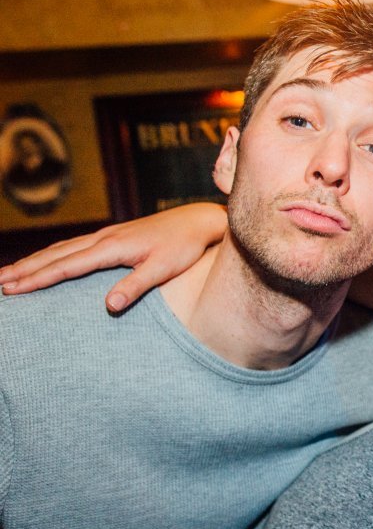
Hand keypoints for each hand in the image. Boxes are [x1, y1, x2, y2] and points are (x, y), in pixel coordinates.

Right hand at [0, 203, 225, 312]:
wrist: (197, 221)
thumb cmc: (183, 246)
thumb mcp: (163, 269)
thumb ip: (135, 287)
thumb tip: (108, 307)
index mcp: (111, 248)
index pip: (66, 266)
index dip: (38, 279)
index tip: (13, 289)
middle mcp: (103, 238)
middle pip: (55, 255)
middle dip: (26, 270)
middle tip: (0, 284)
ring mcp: (107, 235)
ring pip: (61, 248)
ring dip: (35, 261)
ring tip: (11, 273)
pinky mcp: (113, 236)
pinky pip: (74, 245)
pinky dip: (54, 253)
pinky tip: (47, 260)